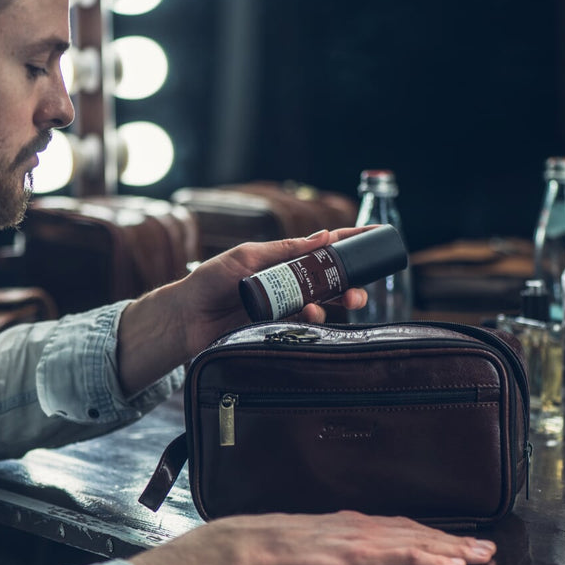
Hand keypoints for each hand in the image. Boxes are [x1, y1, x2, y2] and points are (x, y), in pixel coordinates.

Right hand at [130, 510, 495, 564]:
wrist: (254, 545)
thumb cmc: (271, 549)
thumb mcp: (308, 544)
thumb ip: (329, 549)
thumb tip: (334, 558)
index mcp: (351, 525)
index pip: (401, 529)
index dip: (431, 534)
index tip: (454, 539)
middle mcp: (364, 526)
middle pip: (420, 532)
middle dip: (454, 540)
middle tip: (485, 546)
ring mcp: (366, 539)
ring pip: (422, 542)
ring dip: (455, 548)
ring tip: (482, 555)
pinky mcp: (363, 554)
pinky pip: (408, 556)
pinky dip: (435, 558)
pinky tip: (455, 564)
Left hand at [176, 227, 372, 356]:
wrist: (186, 319)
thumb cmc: (210, 282)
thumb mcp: (247, 256)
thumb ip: (284, 249)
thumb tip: (324, 236)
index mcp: (282, 261)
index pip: (322, 249)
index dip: (350, 243)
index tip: (377, 235)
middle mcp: (287, 284)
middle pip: (331, 281)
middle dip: (352, 283)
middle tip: (360, 290)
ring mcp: (284, 307)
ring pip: (324, 304)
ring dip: (338, 304)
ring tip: (343, 304)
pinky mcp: (278, 329)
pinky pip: (305, 325)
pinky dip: (314, 319)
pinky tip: (311, 315)